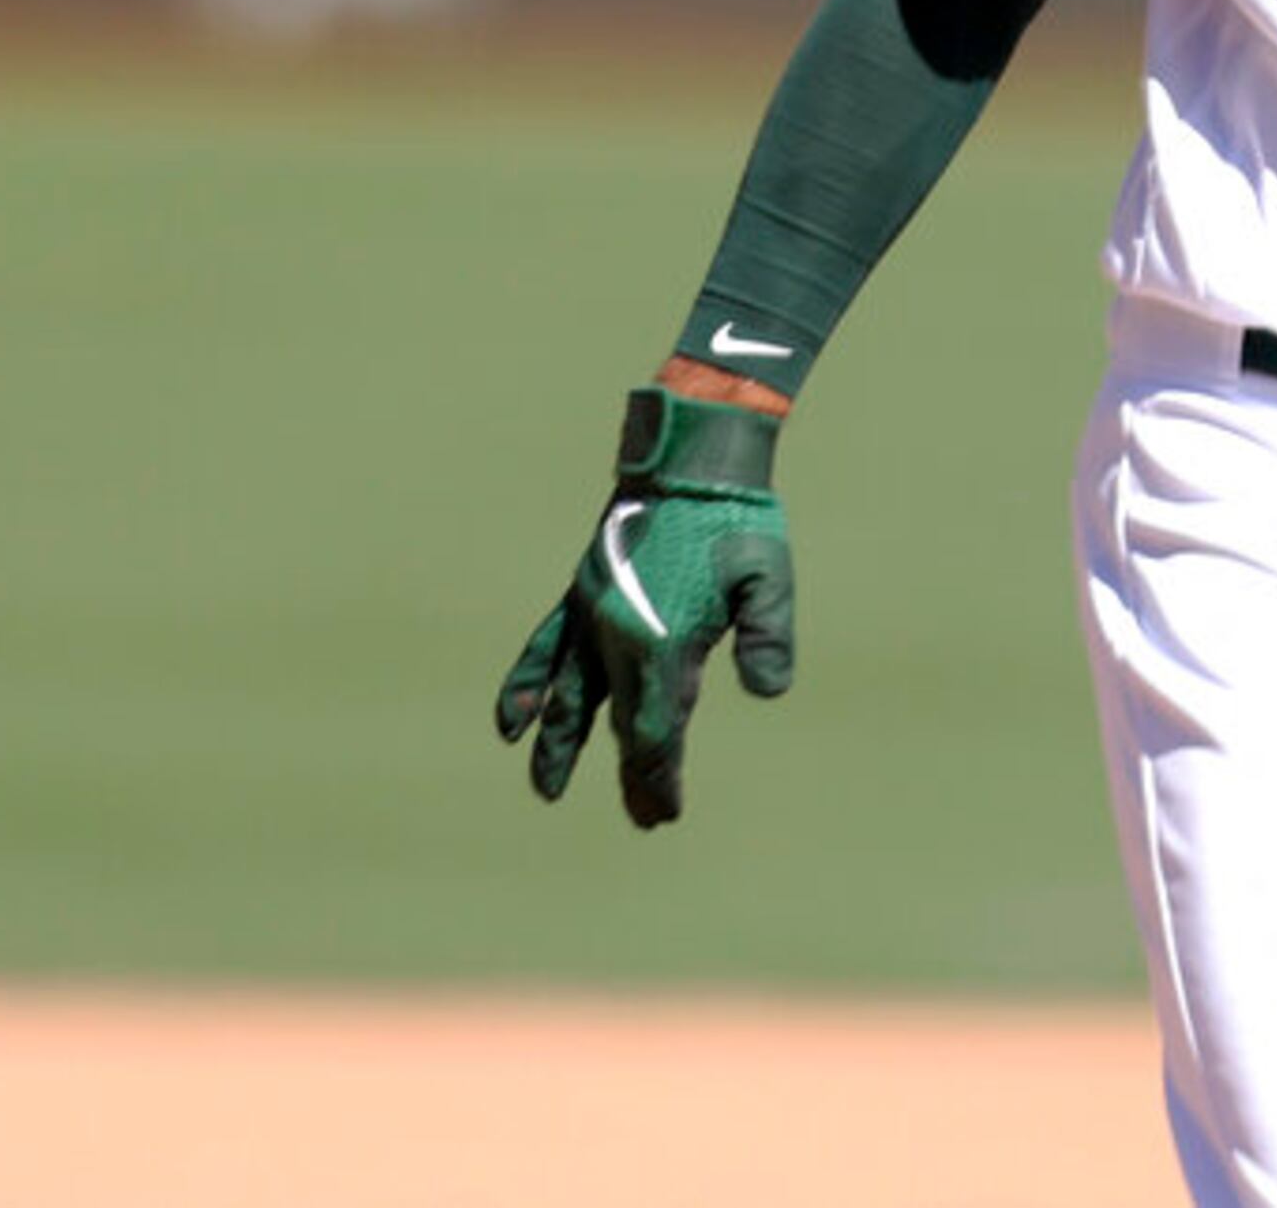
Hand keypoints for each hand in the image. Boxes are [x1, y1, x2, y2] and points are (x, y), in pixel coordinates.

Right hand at [495, 388, 795, 827]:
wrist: (689, 461)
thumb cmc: (737, 521)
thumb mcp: (768, 577)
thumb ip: (768, 635)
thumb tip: (766, 691)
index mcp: (662, 641)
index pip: (657, 731)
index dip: (660, 776)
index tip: (665, 813)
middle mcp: (616, 638)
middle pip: (622, 724)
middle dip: (633, 773)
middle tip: (646, 816)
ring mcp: (591, 617)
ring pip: (568, 699)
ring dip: (560, 747)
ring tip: (548, 791)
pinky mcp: (579, 595)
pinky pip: (541, 650)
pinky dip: (524, 687)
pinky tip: (508, 721)